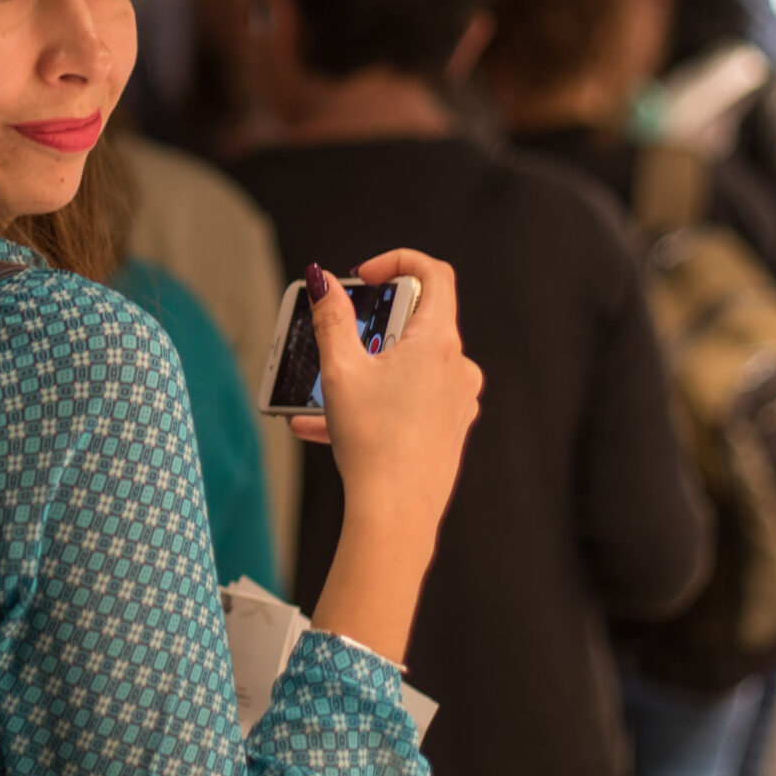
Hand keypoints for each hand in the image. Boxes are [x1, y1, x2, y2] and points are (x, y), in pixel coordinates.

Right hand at [290, 250, 480, 534]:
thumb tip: (324, 283)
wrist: (396, 514)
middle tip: (338, 344)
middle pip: (416, 323)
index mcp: (439, 342)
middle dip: (369, 329)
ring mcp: (458, 400)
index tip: (366, 277)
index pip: (433, 274)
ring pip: (407, 367)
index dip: (398, 262)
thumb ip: (331, 319)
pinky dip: (375, 402)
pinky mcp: (449, 428)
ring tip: (318, 396)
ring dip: (364, 373)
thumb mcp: (341, 371)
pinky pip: (410, 400)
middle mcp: (458, 367)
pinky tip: (328, 426)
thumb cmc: (373, 442)